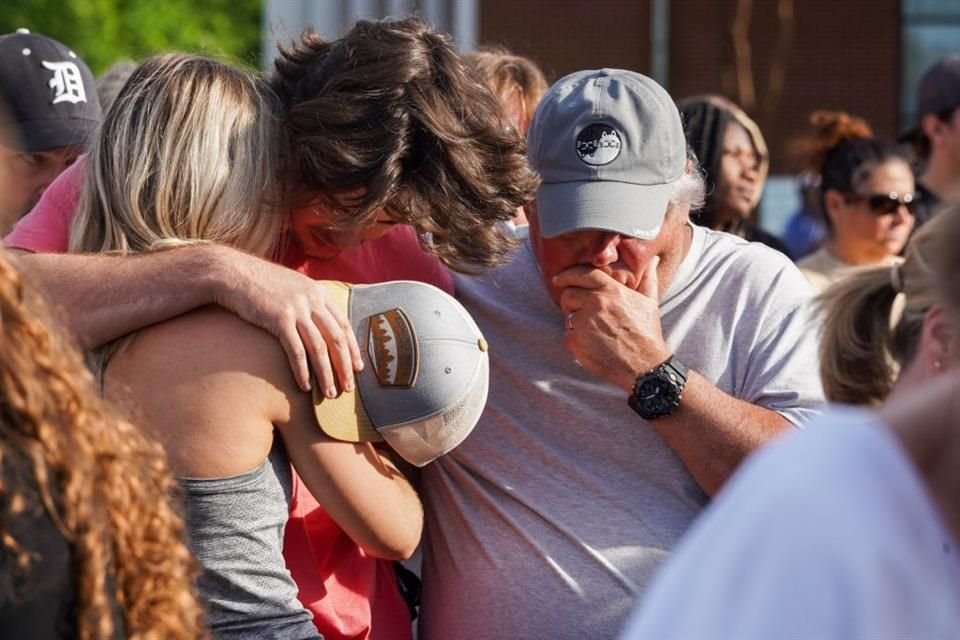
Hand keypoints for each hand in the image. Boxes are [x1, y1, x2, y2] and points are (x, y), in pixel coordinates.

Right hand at [213, 248, 362, 394]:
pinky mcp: (279, 319)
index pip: (343, 324)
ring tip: (330, 393)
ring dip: (326, 374)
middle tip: (349, 387)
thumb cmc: (258, 283)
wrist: (232, 272)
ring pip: (319, 348)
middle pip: (336, 338)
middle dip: (345, 366)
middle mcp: (312, 300)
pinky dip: (302, 371)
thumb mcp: (290, 287)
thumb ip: (306, 301)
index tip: (357, 367)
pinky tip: (305, 386)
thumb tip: (315, 322)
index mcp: (318, 292)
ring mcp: (296, 309)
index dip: (352, 348)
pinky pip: (296, 351)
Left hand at [554, 257, 669, 391]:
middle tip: (580, 311)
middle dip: (571, 301)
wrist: (644, 367)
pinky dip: (575, 340)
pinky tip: (591, 345)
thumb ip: (647, 279)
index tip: (558, 279)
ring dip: (574, 320)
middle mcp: (595, 303)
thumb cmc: (647, 334)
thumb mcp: (650, 303)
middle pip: (568, 294)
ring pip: (567, 315)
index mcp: (612, 291)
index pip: (582, 274)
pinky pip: (567, 335)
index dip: (568, 274)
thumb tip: (652, 260)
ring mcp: (583, 322)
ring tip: (591, 330)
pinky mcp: (574, 341)